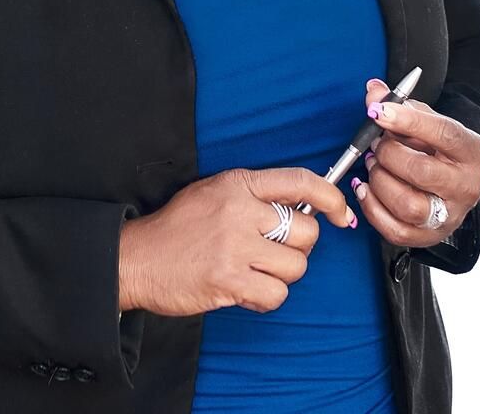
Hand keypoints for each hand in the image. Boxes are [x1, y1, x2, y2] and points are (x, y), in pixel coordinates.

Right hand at [119, 167, 356, 316]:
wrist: (138, 257)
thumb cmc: (178, 226)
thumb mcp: (214, 192)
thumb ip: (254, 196)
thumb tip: (303, 210)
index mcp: (238, 183)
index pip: (299, 181)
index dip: (330, 196)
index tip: (341, 213)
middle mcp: (239, 211)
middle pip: (305, 232)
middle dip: (297, 247)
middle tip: (272, 251)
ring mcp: (235, 246)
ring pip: (295, 267)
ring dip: (280, 275)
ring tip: (253, 271)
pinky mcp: (229, 280)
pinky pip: (276, 295)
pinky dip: (266, 298)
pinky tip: (245, 290)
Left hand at [351, 79, 479, 248]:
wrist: (453, 180)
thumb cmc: (436, 147)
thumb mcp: (426, 120)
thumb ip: (398, 104)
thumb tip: (373, 91)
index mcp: (473, 152)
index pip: (443, 134)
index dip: (408, 121)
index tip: (378, 111)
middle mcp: (466, 187)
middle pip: (422, 172)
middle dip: (389, 154)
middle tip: (376, 144)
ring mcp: (450, 216)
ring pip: (408, 205)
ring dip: (380, 180)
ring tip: (374, 165)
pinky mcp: (429, 237)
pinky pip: (395, 230)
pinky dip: (372, 207)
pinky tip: (366, 187)